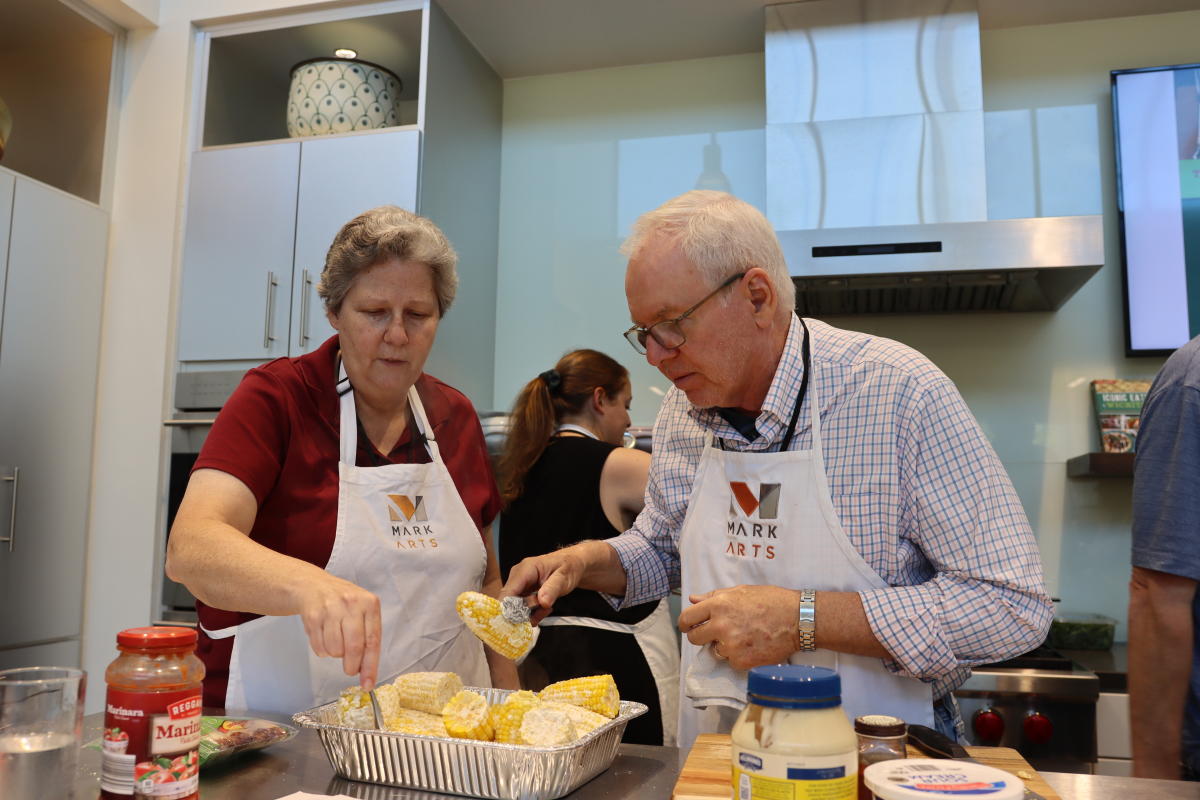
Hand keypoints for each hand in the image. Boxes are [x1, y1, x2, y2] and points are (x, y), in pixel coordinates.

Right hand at [293, 572, 381, 689]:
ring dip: (335, 655)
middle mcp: (351, 604)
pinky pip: (319, 647)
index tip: (368, 684)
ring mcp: (330, 609)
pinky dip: (323, 650)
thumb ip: (368, 636)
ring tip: (336, 642)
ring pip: (335, 650)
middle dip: (352, 665)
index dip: (370, 666)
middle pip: (354, 647)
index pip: (373, 641)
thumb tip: (366, 671)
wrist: (313, 586)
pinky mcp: (313, 616)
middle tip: (350, 670)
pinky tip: (324, 637)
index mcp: (369, 604)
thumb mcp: (362, 611)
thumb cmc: (343, 603)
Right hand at [500, 548, 586, 624]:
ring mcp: (519, 585)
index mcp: (525, 569)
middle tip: (543, 610)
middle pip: (509, 602)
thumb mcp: (564, 577)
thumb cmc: (568, 567)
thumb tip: (542, 602)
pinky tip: (544, 608)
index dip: (509, 609)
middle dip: (524, 612)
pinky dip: (532, 612)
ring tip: (546, 608)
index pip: (508, 592)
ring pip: (515, 607)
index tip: (521, 621)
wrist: (572, 564)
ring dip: (530, 613)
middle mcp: (518, 577)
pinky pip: (522, 608)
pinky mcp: (523, 592)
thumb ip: (553, 589)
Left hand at [678, 585, 800, 670]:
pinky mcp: (741, 661)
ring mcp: (730, 645)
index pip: (687, 618)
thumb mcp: (742, 591)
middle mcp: (721, 625)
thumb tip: (694, 599)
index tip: (690, 626)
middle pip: (694, 638)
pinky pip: (731, 661)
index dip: (686, 623)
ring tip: (743, 637)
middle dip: (702, 636)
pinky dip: (739, 656)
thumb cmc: (772, 601)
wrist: (797, 620)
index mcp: (719, 605)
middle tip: (715, 634)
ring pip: (715, 651)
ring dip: (724, 646)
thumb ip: (715, 596)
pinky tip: (752, 645)